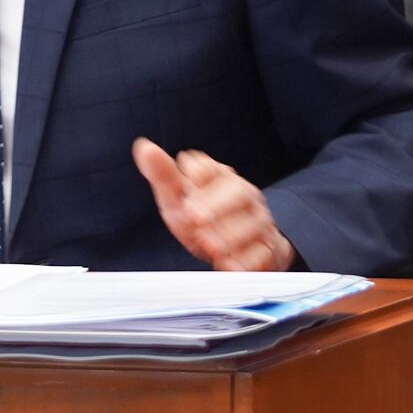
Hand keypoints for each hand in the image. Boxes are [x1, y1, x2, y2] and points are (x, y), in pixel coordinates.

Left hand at [133, 139, 296, 271]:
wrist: (239, 249)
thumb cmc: (203, 219)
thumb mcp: (179, 198)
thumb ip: (163, 176)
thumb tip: (144, 147)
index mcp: (221, 179)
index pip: (212, 168)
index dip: (201, 172)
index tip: (189, 181)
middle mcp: (245, 197)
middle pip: (239, 192)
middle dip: (217, 205)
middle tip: (196, 219)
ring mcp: (260, 223)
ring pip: (253, 225)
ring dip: (230, 236)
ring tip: (210, 246)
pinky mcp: (269, 250)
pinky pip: (263, 254)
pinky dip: (246, 261)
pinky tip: (230, 265)